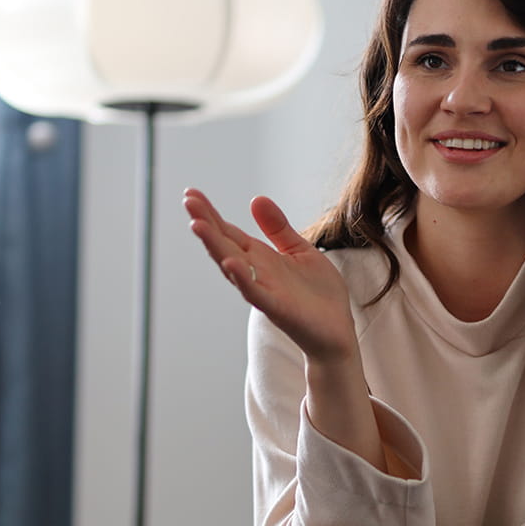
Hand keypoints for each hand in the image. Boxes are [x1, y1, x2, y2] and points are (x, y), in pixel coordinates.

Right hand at [184, 188, 356, 362]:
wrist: (337, 332)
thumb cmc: (319, 295)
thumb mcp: (300, 251)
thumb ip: (278, 229)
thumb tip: (255, 199)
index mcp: (261, 258)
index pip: (230, 233)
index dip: (211, 214)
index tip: (190, 193)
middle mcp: (257, 273)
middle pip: (225, 245)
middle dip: (206, 223)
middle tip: (187, 200)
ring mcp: (265, 291)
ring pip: (234, 267)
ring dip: (215, 247)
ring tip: (197, 225)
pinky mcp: (278, 309)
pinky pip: (256, 294)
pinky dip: (243, 279)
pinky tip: (230, 263)